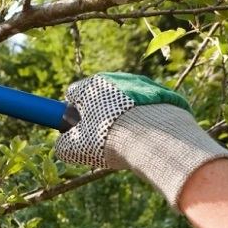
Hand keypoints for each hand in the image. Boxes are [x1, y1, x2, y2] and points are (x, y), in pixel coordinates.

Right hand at [55, 72, 227, 207]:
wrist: (156, 139)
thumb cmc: (109, 140)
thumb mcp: (75, 148)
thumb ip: (63, 145)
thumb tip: (63, 146)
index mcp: (92, 85)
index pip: (73, 94)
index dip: (72, 113)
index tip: (76, 130)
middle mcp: (117, 78)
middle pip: (101, 97)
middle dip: (99, 116)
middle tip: (102, 140)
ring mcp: (142, 84)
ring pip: (125, 102)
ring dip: (122, 118)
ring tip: (128, 142)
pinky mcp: (164, 95)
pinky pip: (147, 108)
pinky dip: (144, 121)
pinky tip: (146, 138)